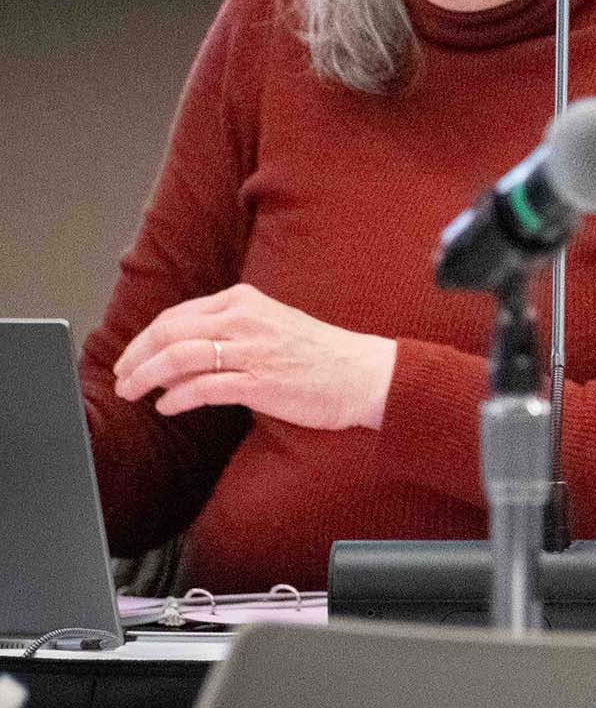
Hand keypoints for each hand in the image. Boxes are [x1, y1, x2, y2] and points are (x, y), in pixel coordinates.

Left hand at [112, 283, 396, 430]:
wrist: (364, 373)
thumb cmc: (319, 353)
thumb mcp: (270, 324)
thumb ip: (229, 329)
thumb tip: (178, 352)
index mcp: (244, 300)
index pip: (176, 316)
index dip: (145, 339)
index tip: (130, 358)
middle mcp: (244, 319)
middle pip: (169, 333)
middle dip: (136, 358)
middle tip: (121, 379)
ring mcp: (252, 350)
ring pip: (178, 357)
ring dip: (147, 377)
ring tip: (133, 393)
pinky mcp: (259, 382)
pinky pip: (203, 388)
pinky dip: (177, 398)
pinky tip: (167, 407)